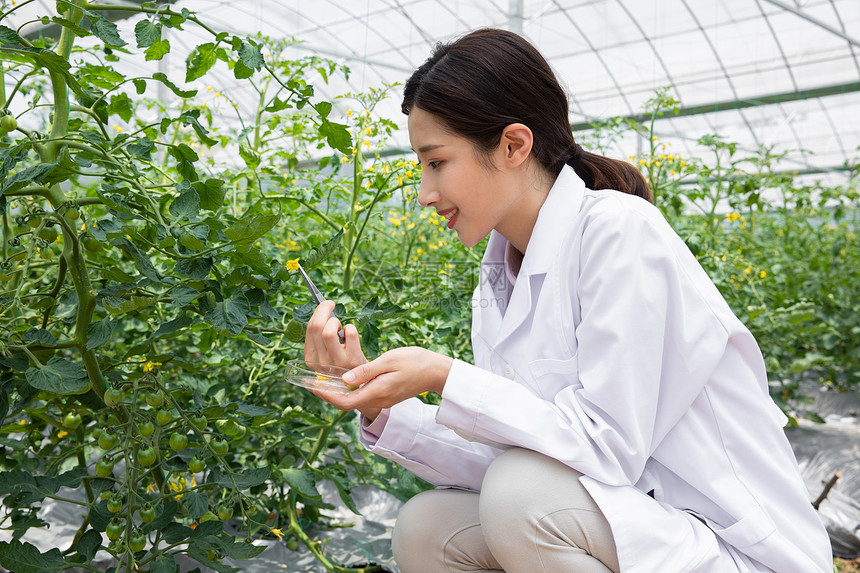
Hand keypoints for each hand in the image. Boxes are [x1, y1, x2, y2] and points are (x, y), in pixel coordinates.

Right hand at [304, 300, 366, 370]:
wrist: (361, 383)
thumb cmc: (343, 365)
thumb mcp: (326, 356)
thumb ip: (321, 339)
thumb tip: (322, 311)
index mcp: (310, 359)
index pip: (309, 329)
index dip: (317, 313)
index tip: (325, 305)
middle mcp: (320, 362)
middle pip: (316, 326)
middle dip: (324, 309)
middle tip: (331, 304)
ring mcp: (336, 362)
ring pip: (329, 331)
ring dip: (336, 322)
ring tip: (341, 327)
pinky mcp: (352, 360)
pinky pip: (350, 333)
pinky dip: (351, 328)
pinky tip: (351, 335)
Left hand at [312, 347, 452, 417]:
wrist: (437, 371)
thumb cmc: (415, 362)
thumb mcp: (389, 361)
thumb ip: (366, 371)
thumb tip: (344, 379)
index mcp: (377, 392)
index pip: (344, 401)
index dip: (326, 395)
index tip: (312, 385)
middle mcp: (378, 399)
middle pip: (346, 402)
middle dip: (327, 393)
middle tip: (311, 380)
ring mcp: (382, 399)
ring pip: (353, 398)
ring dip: (337, 390)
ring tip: (323, 376)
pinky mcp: (385, 394)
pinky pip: (362, 394)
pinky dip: (349, 387)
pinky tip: (343, 375)